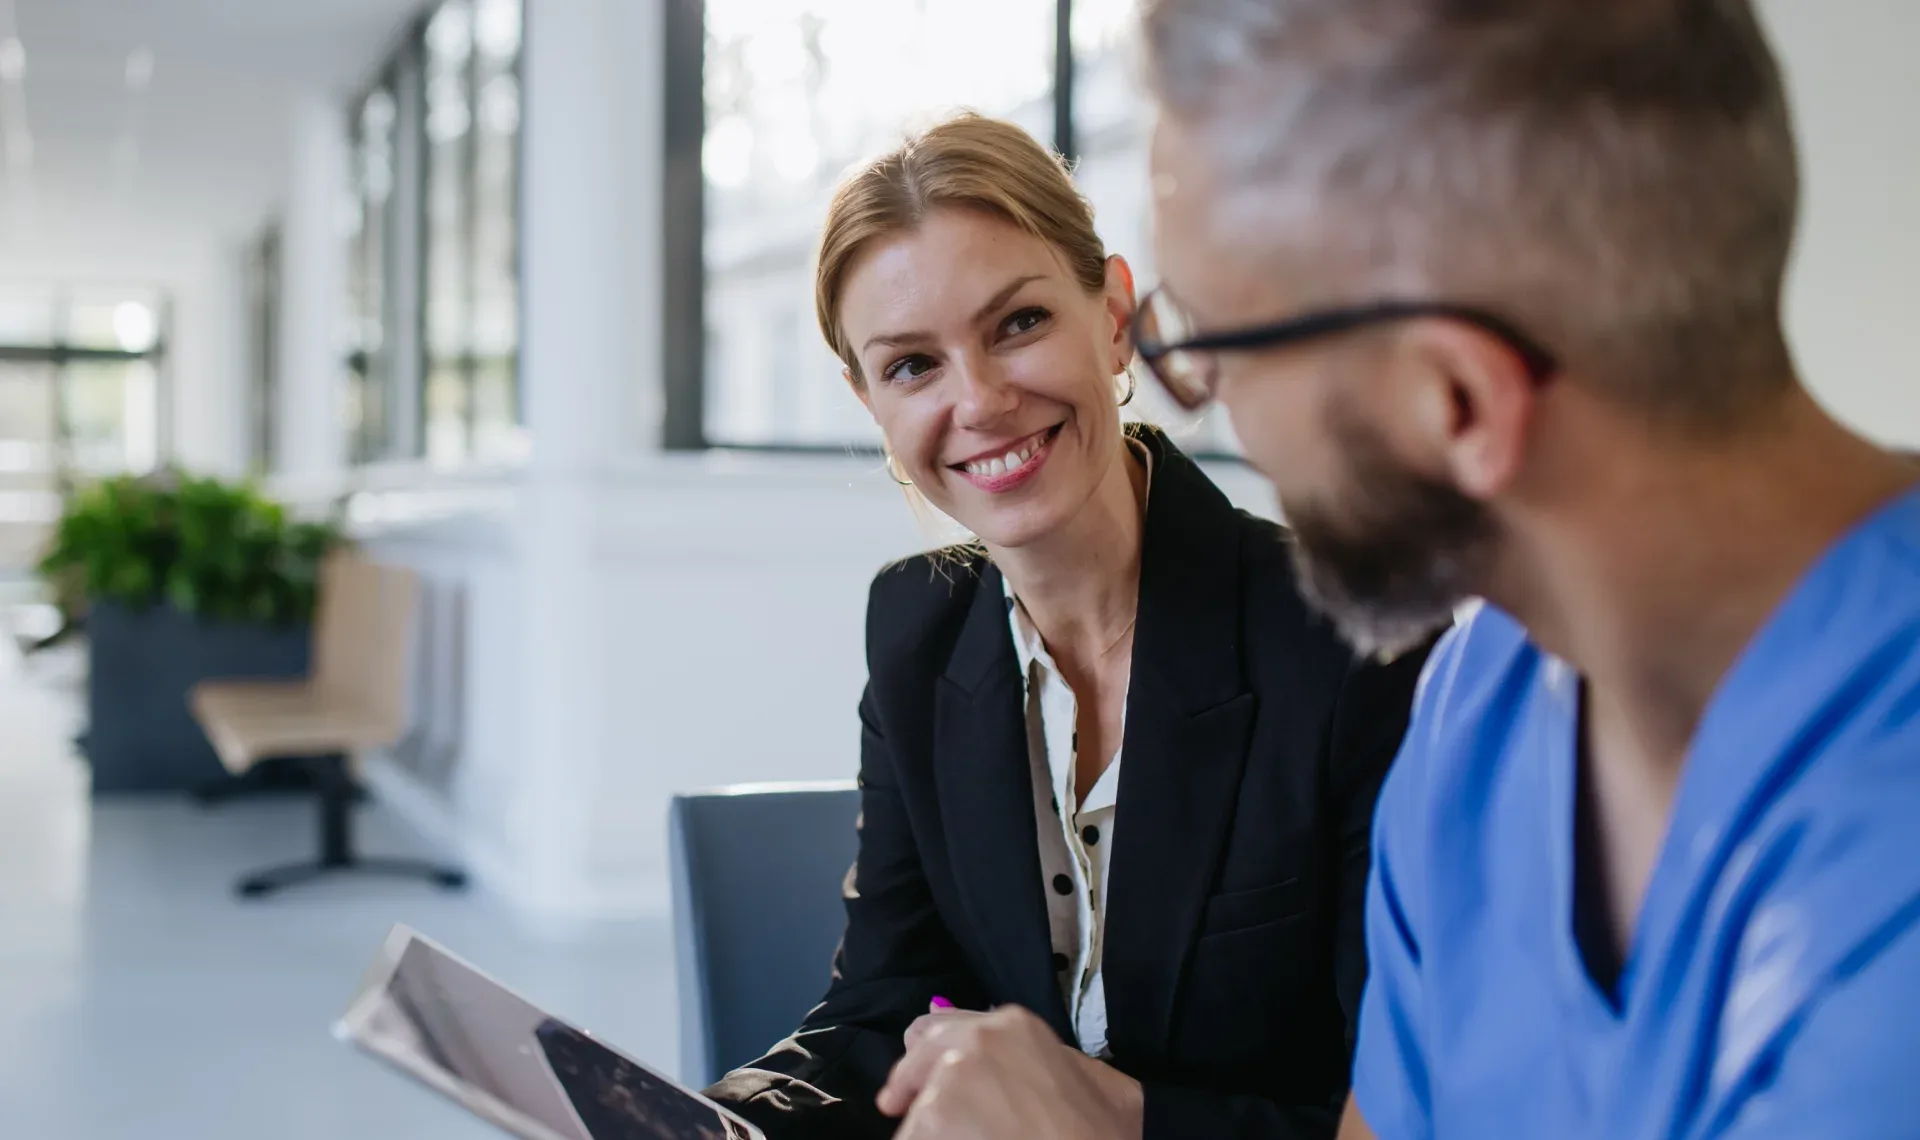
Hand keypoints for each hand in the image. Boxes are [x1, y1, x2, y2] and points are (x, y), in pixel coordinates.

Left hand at [877, 1004, 1143, 1139]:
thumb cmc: (1102, 1126)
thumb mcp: (1063, 1069)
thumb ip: (1005, 1052)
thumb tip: (948, 1032)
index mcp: (1008, 1024)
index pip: (933, 1030)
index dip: (918, 1061)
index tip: (905, 1087)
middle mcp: (974, 1042)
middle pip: (914, 1064)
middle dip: (908, 1090)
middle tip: (900, 1110)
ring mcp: (951, 1083)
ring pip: (914, 1116)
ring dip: (928, 1132)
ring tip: (979, 1137)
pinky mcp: (935, 1121)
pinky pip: (912, 1138)